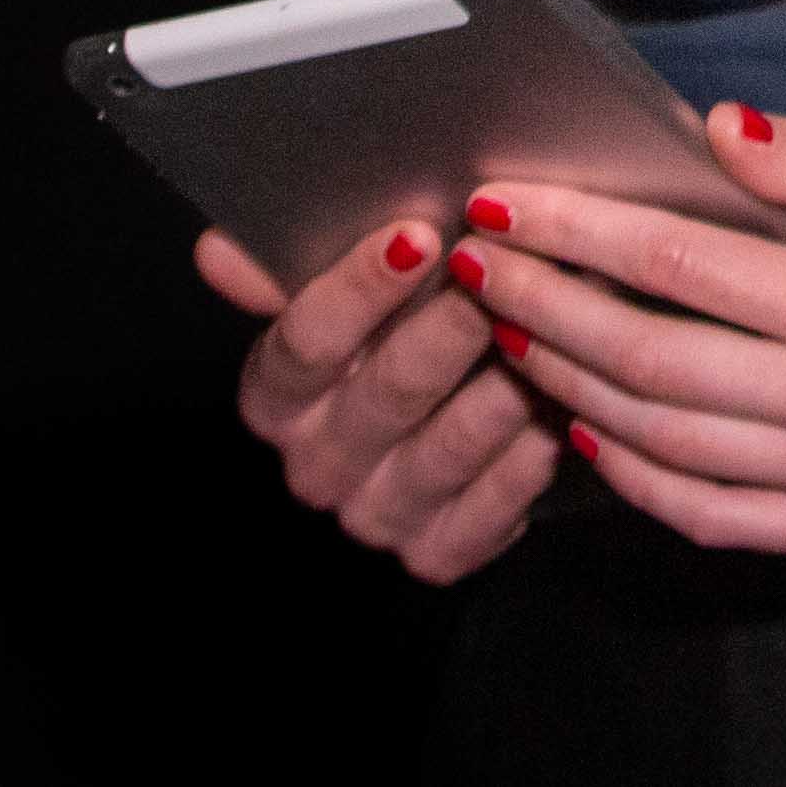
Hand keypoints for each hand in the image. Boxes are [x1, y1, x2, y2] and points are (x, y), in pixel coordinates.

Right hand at [201, 217, 554, 580]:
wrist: (446, 420)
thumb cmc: (397, 329)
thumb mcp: (344, 291)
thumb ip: (284, 268)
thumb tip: (219, 249)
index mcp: (277, 397)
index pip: (304, 343)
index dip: (360, 288)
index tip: (421, 234)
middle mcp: (316, 465)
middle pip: (387, 392)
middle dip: (452, 328)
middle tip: (508, 278)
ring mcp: (377, 515)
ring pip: (450, 445)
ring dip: (506, 384)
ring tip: (550, 330)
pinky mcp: (437, 553)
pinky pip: (492, 507)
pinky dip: (532, 454)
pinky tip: (566, 409)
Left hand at [455, 104, 785, 555]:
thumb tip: (715, 125)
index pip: (677, 265)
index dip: (576, 232)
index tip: (503, 204)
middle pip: (648, 361)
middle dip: (544, 306)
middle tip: (474, 266)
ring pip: (665, 444)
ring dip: (571, 386)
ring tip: (511, 334)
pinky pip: (714, 518)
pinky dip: (638, 480)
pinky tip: (593, 430)